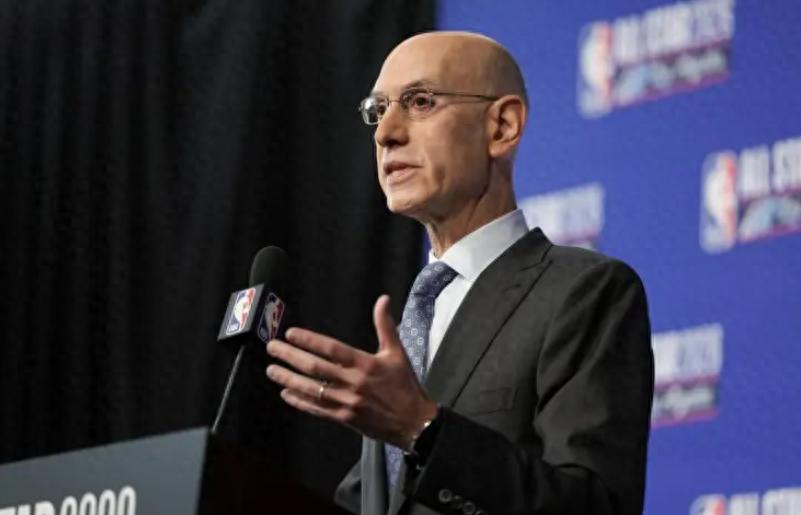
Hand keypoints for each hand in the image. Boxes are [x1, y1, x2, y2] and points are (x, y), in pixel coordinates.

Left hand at [265, 295, 437, 448]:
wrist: (414, 422)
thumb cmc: (405, 386)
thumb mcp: (397, 353)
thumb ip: (385, 326)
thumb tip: (383, 299)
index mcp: (366, 364)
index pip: (332, 349)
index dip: (309, 340)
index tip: (291, 333)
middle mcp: (354, 382)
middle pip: (315, 368)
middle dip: (291, 357)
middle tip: (272, 348)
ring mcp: (347, 401)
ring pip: (312, 389)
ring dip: (289, 379)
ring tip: (272, 370)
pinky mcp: (345, 418)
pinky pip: (317, 409)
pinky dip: (300, 401)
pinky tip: (286, 394)